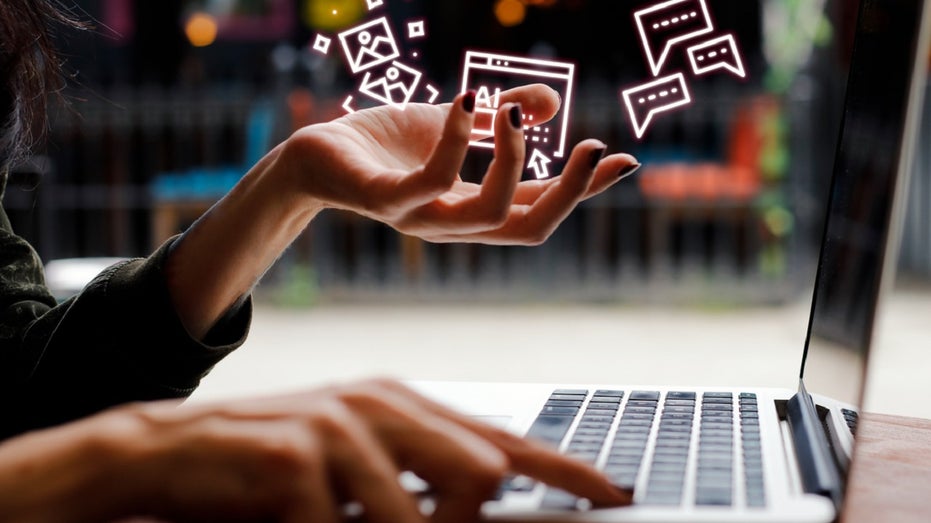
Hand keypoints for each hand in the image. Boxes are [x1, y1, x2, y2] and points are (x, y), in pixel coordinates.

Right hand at [0, 379, 630, 521]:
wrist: (170, 453)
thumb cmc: (269, 466)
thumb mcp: (354, 469)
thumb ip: (415, 480)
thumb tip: (481, 497)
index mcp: (402, 405)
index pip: (502, 440)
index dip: (563, 468)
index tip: (613, 491)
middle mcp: (380, 404)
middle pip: (479, 472)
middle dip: (461, 522)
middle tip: (401, 520)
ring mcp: (339, 424)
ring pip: (416, 514)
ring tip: (330, 513)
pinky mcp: (296, 453)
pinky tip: (293, 518)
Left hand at [280, 84, 639, 244]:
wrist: (316, 155)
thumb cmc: (387, 144)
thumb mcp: (455, 122)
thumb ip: (501, 118)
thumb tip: (549, 106)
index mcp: (474, 209)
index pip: (541, 209)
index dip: (584, 190)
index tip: (624, 160)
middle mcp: (454, 223)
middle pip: (529, 228)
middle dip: (570, 192)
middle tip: (591, 145)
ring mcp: (419, 218)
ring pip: (490, 214)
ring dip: (515, 161)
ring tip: (514, 113)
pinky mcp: (383, 201)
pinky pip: (431, 182)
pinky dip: (457, 139)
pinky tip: (466, 99)